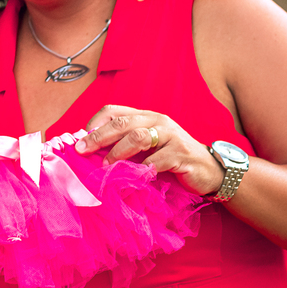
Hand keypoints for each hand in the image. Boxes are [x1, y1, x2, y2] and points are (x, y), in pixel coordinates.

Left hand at [75, 104, 224, 196]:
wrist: (207, 170)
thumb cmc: (170, 159)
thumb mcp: (146, 149)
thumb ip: (124, 146)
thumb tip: (91, 153)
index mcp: (145, 117)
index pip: (114, 111)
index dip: (95, 123)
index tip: (79, 140)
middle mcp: (157, 121)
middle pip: (123, 123)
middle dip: (99, 137)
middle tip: (82, 151)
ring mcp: (171, 136)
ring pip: (139, 137)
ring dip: (118, 152)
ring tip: (106, 166)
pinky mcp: (181, 153)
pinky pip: (158, 159)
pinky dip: (144, 168)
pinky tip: (136, 176)